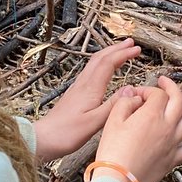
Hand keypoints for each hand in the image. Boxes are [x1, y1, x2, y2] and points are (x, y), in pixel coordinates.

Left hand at [34, 39, 140, 161]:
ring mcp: (78, 87)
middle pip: (100, 58)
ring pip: (94, 63)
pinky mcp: (75, 94)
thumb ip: (113, 105)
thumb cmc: (66, 133)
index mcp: (90, 89)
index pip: (108, 63)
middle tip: (131, 43)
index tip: (137, 49)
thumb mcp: (94, 123)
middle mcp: (83, 84)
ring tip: (120, 51)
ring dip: (109, 54)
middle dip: (117, 48)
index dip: (123, 54)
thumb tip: (130, 89)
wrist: (44, 138)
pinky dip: (101, 64)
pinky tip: (104, 70)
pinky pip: (90, 71)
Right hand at [95, 76, 181, 181]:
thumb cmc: (113, 153)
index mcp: (152, 116)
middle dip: (173, 87)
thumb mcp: (112, 121)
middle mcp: (167, 127)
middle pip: (179, 100)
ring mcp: (173, 144)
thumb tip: (133, 95)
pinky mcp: (174, 160)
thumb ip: (124, 103)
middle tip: (166, 82)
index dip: (147, 89)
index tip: (137, 93)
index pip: (157, 94)